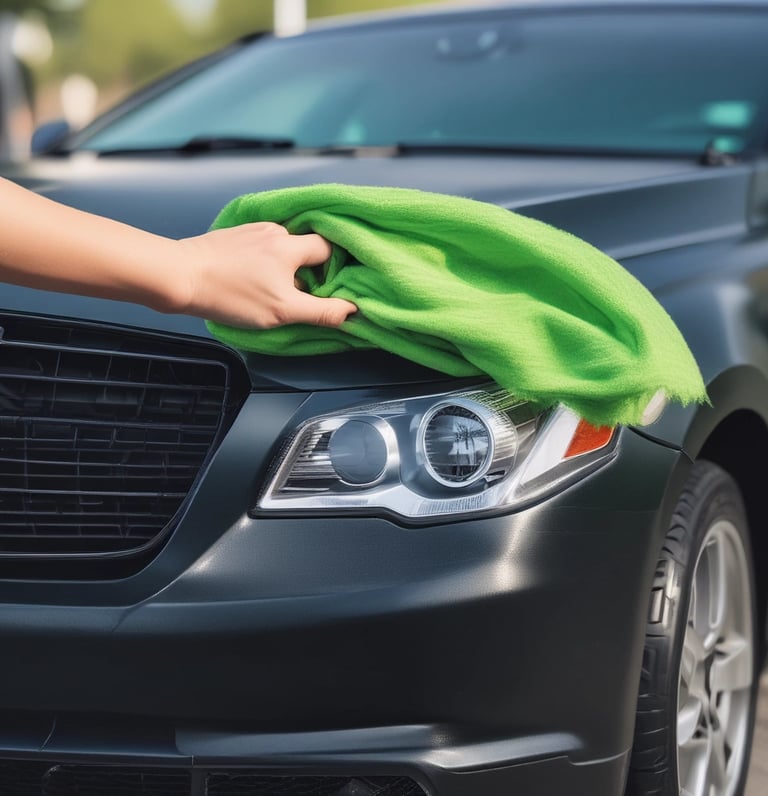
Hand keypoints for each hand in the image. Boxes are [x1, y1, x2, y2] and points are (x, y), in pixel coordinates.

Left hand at [176, 222, 356, 328]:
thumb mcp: (282, 311)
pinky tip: (251, 280)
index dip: (335, 269)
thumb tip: (352, 311)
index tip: (329, 289)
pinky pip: (262, 248)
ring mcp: (252, 231)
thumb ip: (321, 311)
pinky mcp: (233, 237)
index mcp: (291, 244)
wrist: (178, 276)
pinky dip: (265, 263)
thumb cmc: (231, 295)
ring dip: (285, 267)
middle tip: (300, 294)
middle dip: (309, 270)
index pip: (329, 249)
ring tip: (271, 290)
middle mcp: (274, 230)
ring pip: (283, 248)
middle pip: (307, 247)